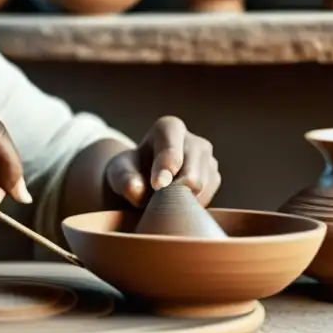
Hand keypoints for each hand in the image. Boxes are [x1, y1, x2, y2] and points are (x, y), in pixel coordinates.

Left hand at [105, 116, 220, 207]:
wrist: (143, 183)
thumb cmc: (130, 173)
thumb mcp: (118, 173)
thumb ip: (125, 180)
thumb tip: (137, 190)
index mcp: (169, 128)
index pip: (172, 150)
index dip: (165, 169)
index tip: (157, 186)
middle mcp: (194, 141)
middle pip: (193, 174)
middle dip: (175, 192)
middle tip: (158, 204)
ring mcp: (208, 159)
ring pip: (203, 188)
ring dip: (182, 200)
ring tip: (163, 201)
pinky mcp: (214, 178)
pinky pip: (207, 197)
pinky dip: (191, 205)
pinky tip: (175, 203)